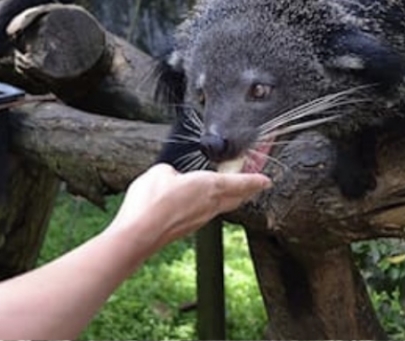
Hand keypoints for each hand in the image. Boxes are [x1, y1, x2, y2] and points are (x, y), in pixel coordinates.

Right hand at [105, 163, 271, 251]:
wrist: (139, 234)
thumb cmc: (151, 201)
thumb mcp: (161, 172)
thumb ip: (171, 171)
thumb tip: (173, 177)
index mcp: (210, 186)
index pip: (241, 183)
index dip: (255, 180)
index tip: (266, 180)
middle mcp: (211, 204)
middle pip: (237, 197)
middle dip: (248, 190)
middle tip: (254, 186)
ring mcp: (201, 219)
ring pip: (224, 207)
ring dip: (232, 199)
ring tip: (234, 192)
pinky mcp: (189, 227)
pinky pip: (208, 213)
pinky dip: (213, 206)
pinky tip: (204, 203)